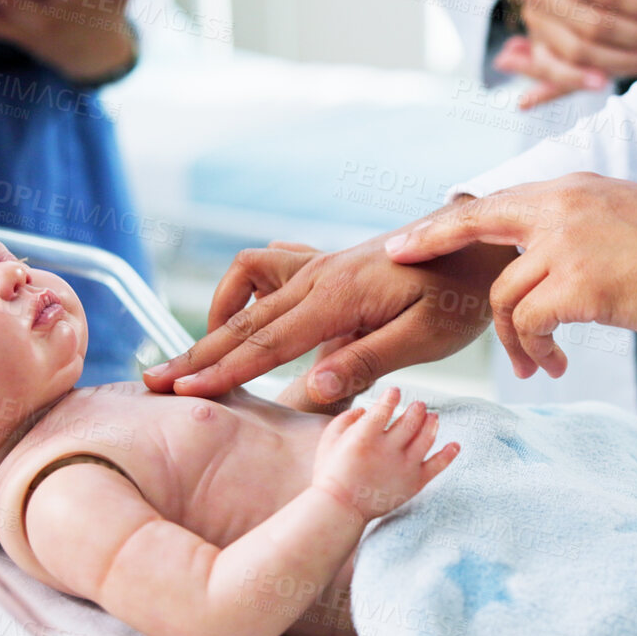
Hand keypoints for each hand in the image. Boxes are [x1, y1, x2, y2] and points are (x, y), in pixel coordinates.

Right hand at [142, 221, 517, 407]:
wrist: (479, 244)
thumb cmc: (460, 296)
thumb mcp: (427, 337)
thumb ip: (368, 360)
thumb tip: (312, 386)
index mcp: (338, 297)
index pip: (268, 343)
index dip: (223, 371)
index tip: (183, 391)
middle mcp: (319, 276)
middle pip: (244, 320)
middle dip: (198, 352)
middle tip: (157, 381)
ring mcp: (320, 266)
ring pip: (248, 288)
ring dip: (219, 317)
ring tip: (205, 354)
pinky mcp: (328, 266)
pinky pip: (271, 270)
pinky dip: (248, 292)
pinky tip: (249, 317)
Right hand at [311, 387, 459, 520]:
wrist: (339, 510)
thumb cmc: (330, 475)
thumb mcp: (328, 441)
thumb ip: (345, 419)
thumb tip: (366, 409)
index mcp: (364, 436)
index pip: (384, 407)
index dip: (391, 396)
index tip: (394, 392)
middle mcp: (387, 449)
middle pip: (411, 420)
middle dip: (417, 408)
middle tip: (419, 405)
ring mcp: (403, 467)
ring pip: (426, 437)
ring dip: (432, 423)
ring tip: (433, 417)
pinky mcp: (414, 483)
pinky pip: (437, 465)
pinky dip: (449, 454)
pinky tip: (455, 445)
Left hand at [383, 174, 636, 378]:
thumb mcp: (626, 221)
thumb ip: (580, 230)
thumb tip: (551, 260)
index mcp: (573, 189)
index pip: (495, 203)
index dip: (447, 221)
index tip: (410, 237)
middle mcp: (563, 206)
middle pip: (474, 226)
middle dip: (430, 243)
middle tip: (399, 261)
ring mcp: (567, 243)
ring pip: (503, 296)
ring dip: (511, 340)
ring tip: (535, 365)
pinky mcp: (579, 283)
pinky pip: (529, 324)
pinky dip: (534, 350)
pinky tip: (553, 365)